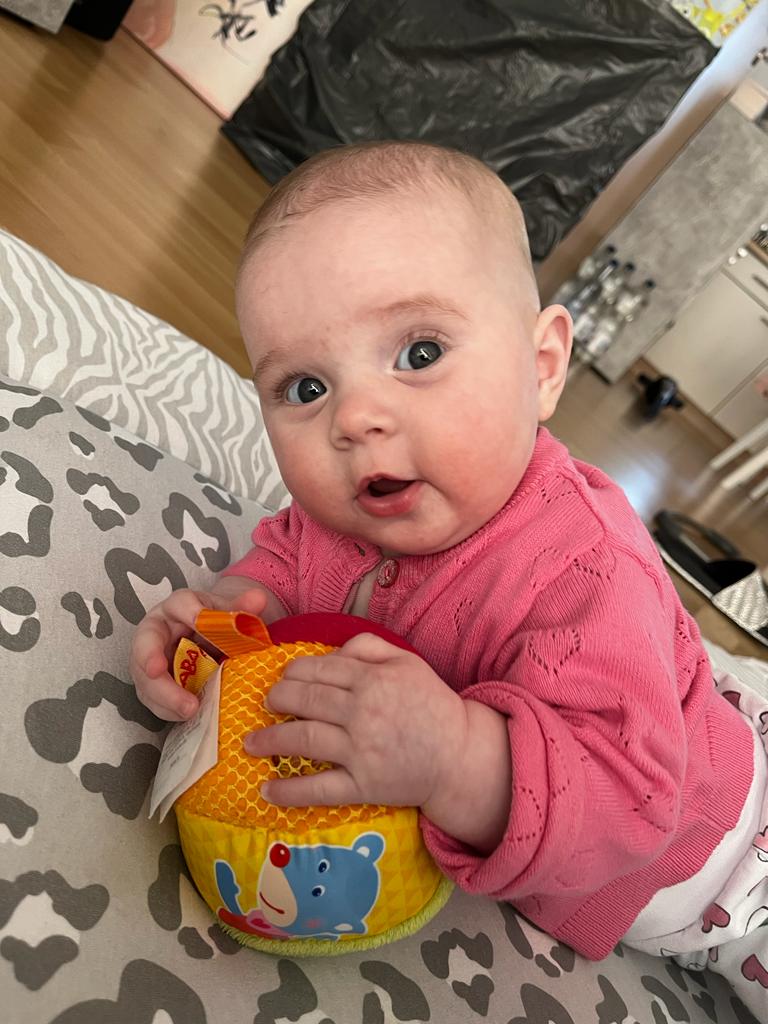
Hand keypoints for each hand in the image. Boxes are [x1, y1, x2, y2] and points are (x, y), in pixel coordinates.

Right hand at [130, 584, 269, 720]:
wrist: (206, 639)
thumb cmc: (213, 624)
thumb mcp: (227, 613)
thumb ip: (241, 608)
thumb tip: (258, 599)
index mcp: (177, 608)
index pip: (180, 604)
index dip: (188, 612)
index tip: (198, 620)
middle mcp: (157, 632)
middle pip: (146, 642)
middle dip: (149, 657)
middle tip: (157, 670)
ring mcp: (151, 661)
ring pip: (146, 677)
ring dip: (164, 694)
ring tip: (189, 708)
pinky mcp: (153, 685)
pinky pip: (154, 699)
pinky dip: (169, 709)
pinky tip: (188, 715)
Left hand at [243, 632, 467, 809]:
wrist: (460, 756)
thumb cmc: (432, 705)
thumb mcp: (408, 661)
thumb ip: (369, 646)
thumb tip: (330, 652)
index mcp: (373, 679)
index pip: (320, 669)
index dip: (293, 672)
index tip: (283, 677)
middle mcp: (363, 711)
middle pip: (305, 700)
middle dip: (278, 699)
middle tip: (267, 703)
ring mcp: (361, 750)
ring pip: (304, 739)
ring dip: (270, 740)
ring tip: (251, 743)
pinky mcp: (363, 785)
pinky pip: (320, 788)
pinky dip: (290, 791)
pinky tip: (266, 791)